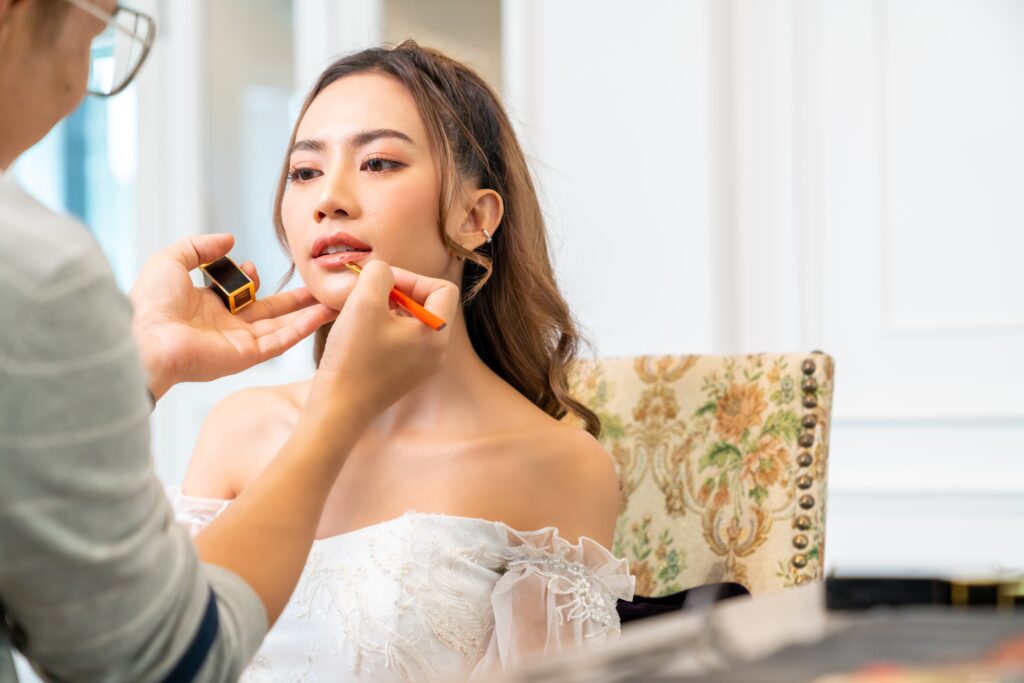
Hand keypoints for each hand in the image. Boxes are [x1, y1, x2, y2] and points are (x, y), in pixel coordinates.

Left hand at [130, 233, 337, 399]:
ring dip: (308, 314)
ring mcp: (239, 342)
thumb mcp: (170, 261)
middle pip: (270, 311)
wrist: (147, 338)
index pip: (240, 294)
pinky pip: (281, 341)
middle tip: (318, 288)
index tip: (249, 267)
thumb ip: (200, 247)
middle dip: (294, 300)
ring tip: (333, 301)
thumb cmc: (150, 304)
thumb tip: (229, 239)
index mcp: (207, 305)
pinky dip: (303, 329)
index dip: (250, 278)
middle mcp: (226, 325)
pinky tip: (323, 315)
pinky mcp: (247, 355)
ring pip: (282, 327)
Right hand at [307, 260, 458, 423]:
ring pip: (411, 321)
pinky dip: (382, 327)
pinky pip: (401, 339)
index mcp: (437, 335)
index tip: (383, 283)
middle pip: (427, 304)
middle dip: (398, 292)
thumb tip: (384, 272)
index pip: (442, 289)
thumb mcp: (364, 302)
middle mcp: (436, 352)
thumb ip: (379, 273)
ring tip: (361, 312)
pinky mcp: (403, 374)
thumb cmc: (353, 358)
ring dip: (387, 308)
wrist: (337, 409)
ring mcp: (421, 365)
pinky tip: (359, 332)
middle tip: (368, 294)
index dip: (413, 278)